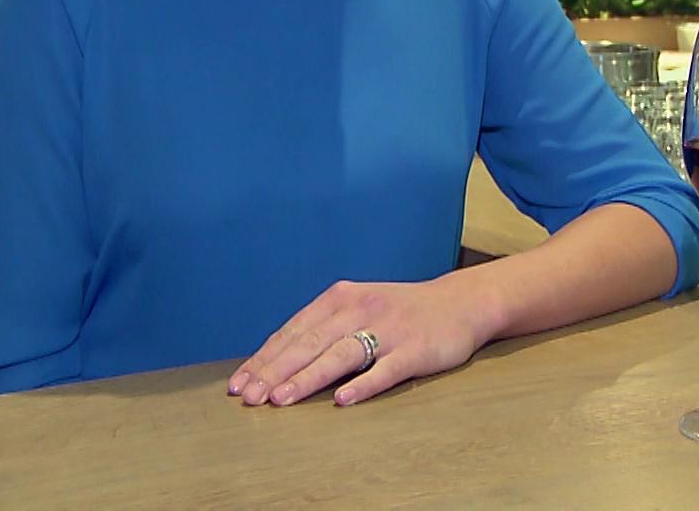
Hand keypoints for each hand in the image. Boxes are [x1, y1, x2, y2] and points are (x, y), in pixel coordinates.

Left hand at [226, 277, 495, 407]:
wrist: (460, 303)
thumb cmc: (400, 311)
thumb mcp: (357, 307)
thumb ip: (323, 329)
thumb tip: (275, 363)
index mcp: (340, 298)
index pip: (293, 332)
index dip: (264, 359)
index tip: (238, 384)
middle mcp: (361, 309)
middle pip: (310, 343)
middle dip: (275, 371)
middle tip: (249, 397)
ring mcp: (389, 330)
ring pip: (341, 355)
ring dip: (308, 378)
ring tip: (281, 399)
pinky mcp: (416, 350)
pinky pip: (386, 369)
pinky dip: (364, 384)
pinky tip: (343, 400)